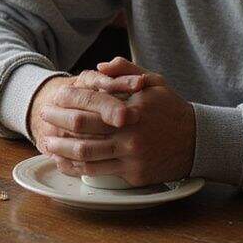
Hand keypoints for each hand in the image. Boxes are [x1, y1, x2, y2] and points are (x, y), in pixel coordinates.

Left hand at [32, 57, 194, 185]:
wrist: (200, 142)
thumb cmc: (172, 109)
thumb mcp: (154, 82)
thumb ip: (125, 71)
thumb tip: (98, 68)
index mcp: (131, 109)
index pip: (89, 104)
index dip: (67, 102)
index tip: (54, 98)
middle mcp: (129, 134)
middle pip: (81, 130)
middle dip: (57, 123)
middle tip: (43, 117)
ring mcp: (131, 157)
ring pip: (86, 156)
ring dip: (61, 150)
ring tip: (47, 143)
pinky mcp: (133, 175)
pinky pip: (98, 173)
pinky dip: (76, 168)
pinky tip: (64, 162)